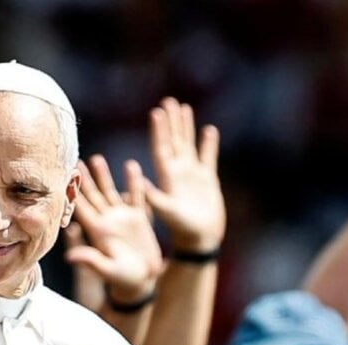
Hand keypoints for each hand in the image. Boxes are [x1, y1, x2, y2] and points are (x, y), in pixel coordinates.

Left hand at [67, 155, 163, 302]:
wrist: (142, 281)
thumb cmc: (123, 279)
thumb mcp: (107, 269)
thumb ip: (90, 260)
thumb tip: (70, 256)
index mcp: (98, 230)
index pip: (81, 208)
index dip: (72, 193)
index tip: (62, 177)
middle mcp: (108, 221)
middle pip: (93, 195)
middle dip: (84, 178)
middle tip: (74, 160)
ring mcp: (123, 218)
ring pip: (111, 192)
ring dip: (104, 176)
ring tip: (96, 159)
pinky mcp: (139, 219)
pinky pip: (137, 196)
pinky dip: (135, 182)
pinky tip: (132, 166)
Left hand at [145, 98, 224, 251]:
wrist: (199, 240)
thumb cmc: (181, 230)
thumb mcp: (166, 212)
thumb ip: (153, 197)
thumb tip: (139, 181)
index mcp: (167, 177)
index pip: (162, 148)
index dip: (159, 130)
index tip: (156, 112)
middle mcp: (178, 173)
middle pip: (174, 141)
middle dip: (171, 122)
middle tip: (168, 101)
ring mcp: (192, 175)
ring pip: (189, 145)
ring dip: (187, 127)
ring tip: (185, 107)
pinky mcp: (207, 180)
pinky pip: (208, 158)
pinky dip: (209, 145)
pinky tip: (209, 130)